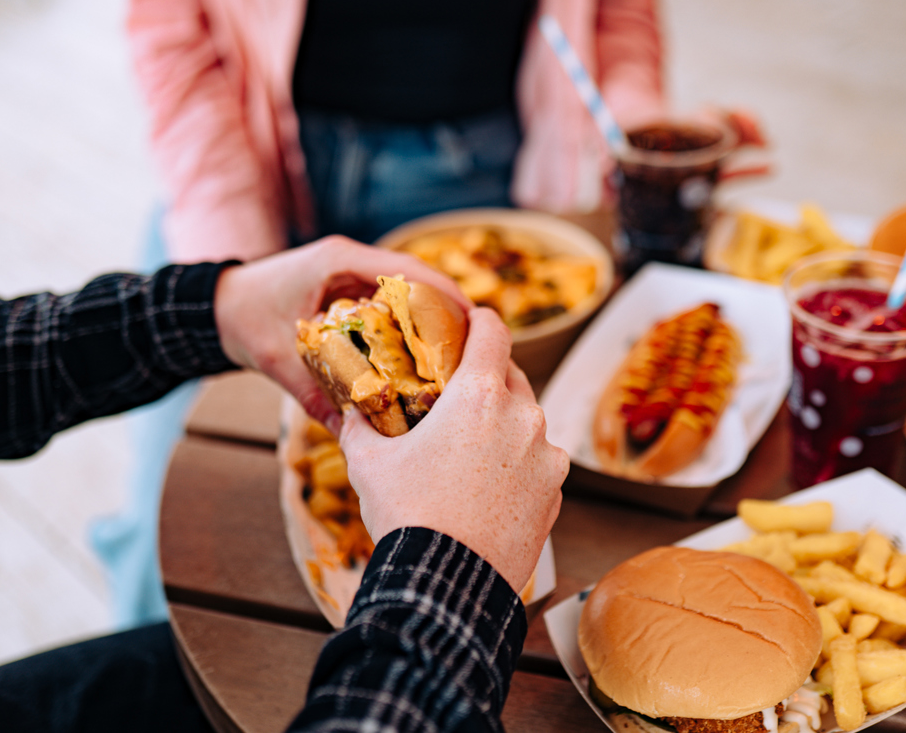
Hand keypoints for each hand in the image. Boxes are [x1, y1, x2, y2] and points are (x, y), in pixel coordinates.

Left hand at [213, 235, 470, 425]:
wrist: (213, 306)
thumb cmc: (242, 319)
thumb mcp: (278, 359)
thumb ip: (314, 394)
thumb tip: (350, 435)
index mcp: (340, 261)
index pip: (407, 270)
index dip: (444, 293)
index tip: (473, 322)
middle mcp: (350, 260)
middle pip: (416, 279)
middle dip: (446, 311)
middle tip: (473, 348)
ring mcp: (350, 273)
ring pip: (405, 291)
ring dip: (429, 318)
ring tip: (456, 356)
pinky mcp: (347, 289)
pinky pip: (388, 302)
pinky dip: (406, 324)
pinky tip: (420, 356)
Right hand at [338, 308, 568, 594]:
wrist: (447, 585)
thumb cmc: (407, 515)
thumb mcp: (368, 463)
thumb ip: (361, 426)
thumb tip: (349, 410)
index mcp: (481, 395)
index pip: (493, 332)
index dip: (479, 320)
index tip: (469, 321)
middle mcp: (524, 417)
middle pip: (512, 377)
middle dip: (487, 379)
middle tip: (458, 394)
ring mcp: (547, 457)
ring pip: (528, 423)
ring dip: (504, 426)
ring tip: (471, 450)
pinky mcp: (557, 494)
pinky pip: (539, 465)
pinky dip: (519, 466)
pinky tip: (489, 487)